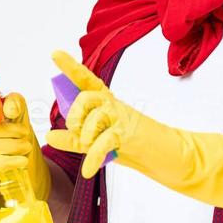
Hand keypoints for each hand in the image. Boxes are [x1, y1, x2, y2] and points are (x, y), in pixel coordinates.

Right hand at [0, 91, 51, 201]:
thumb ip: (15, 102)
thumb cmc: (9, 121)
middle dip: (7, 131)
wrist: (13, 144)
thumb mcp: (15, 107)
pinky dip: (7, 162)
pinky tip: (21, 160)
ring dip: (10, 147)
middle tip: (25, 132)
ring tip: (26, 146)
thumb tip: (10, 110)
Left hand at [43, 49, 222, 215]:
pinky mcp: (130, 133)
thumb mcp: (101, 142)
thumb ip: (76, 139)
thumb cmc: (136, 147)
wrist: (171, 157)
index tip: (54, 52)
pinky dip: (92, 158)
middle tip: (77, 131)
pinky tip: (87, 170)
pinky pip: (102, 142)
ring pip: (92, 119)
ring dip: (85, 139)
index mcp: (108, 102)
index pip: (86, 80)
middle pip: (85, 98)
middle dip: (74, 116)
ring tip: (91, 153)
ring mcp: (123, 117)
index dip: (70, 66)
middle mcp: (115, 105)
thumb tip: (50, 136)